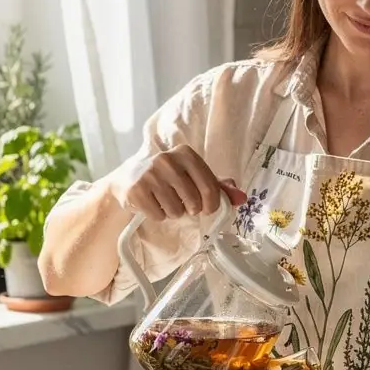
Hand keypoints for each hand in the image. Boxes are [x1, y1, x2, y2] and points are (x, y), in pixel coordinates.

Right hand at [106, 145, 246, 222]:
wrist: (127, 179)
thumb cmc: (167, 178)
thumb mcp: (192, 176)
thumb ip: (218, 186)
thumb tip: (242, 198)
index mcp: (186, 153)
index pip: (210, 187)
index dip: (212, 204)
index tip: (207, 208)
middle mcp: (167, 159)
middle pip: (194, 201)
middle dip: (191, 209)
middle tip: (183, 204)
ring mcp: (149, 174)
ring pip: (176, 211)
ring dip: (174, 213)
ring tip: (165, 201)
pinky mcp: (136, 190)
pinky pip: (159, 215)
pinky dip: (158, 215)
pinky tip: (152, 204)